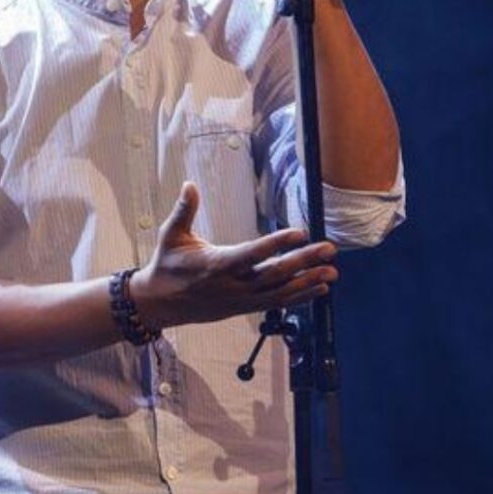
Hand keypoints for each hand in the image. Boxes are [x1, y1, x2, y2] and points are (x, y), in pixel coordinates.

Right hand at [131, 181, 337, 329]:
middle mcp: (233, 285)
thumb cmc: (167, 265)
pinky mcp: (245, 308)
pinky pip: (277, 304)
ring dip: (308, 282)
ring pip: (281, 292)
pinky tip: (318, 289)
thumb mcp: (170, 235)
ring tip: (332, 272)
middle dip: (304, 261)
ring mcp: (241, 300)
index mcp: (217, 264)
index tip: (301, 232)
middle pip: (275, 274)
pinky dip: (300, 297)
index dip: (278, 243)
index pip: (253, 253)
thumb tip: (189, 185)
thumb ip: (184, 210)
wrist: (160, 303)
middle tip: (329, 249)